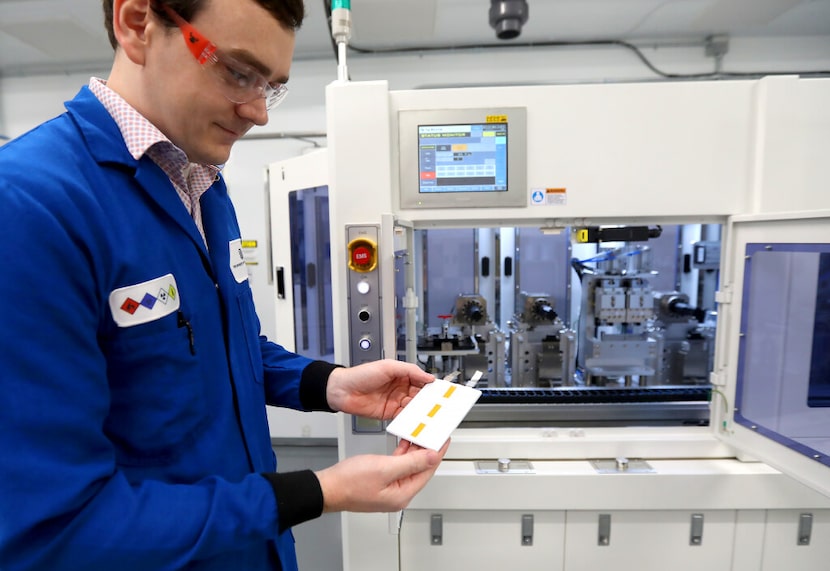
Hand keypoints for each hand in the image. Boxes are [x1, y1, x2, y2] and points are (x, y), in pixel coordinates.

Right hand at [315, 439, 449, 512]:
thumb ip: (410, 462)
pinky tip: (403, 443)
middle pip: (420, 469)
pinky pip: (397, 466)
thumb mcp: (384, 468)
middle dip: (427, 450)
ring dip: (414, 450)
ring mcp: (389, 489)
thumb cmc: (349, 482)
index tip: (443, 439)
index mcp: (403, 494)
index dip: (437, 453)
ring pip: (409, 466)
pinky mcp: (380, 482)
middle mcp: (398, 494)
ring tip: (421, 434)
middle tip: (434, 433)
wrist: (327, 488)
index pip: (427, 470)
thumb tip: (431, 457)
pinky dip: (402, 453)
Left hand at [326, 359, 434, 419]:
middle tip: (440, 406)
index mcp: (402, 374)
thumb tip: (428, 376)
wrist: (341, 391)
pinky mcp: (389, 414)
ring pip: (414, 407)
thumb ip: (409, 370)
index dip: (432, 386)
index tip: (442, 391)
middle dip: (429, 401)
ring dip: (421, 411)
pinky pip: (404, 417)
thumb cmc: (360, 374)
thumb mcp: (388, 366)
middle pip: (420, 395)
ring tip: (430, 415)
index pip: (422, 380)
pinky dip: (411, 420)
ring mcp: (395, 401)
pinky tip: (416, 421)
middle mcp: (400, 388)